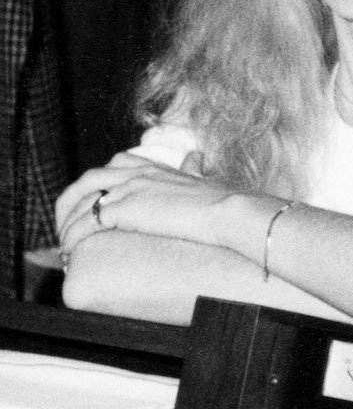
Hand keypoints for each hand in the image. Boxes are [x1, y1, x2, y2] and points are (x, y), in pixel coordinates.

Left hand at [56, 152, 269, 254]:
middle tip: (69, 225)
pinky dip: (72, 236)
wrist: (230, 212)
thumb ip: (195, 170)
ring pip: (81, 200)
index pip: (116, 164)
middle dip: (72, 201)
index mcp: (155, 167)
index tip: (97, 201)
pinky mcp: (123, 210)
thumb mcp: (205, 179)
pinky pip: (86, 222)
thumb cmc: (226, 203)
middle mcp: (136, 173)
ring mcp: (128, 190)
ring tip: (65, 243)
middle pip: (88, 179)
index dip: (101, 182)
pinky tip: (70, 250)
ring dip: (67, 221)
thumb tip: (197, 158)